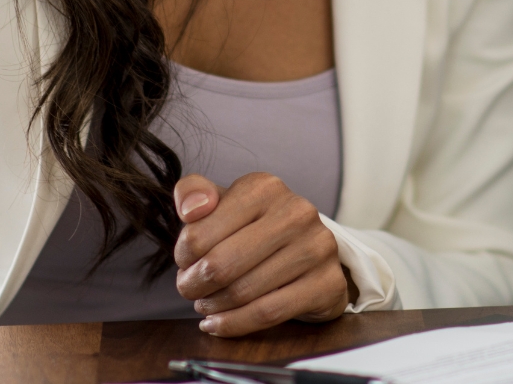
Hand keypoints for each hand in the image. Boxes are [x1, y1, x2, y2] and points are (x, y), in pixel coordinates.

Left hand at [174, 171, 354, 335]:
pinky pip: (269, 313)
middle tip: (188, 290)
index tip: (183, 263)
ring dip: (214, 305)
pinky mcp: (329, 283)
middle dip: (195, 284)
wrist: (311, 249)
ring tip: (204, 305)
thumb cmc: (256, 225)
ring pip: (245, 291)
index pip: (201, 230)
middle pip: (222, 263)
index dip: (183, 254)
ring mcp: (317, 247)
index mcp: (264, 187)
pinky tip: (219, 324)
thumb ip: (194, 193)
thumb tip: (189, 210)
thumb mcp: (224, 200)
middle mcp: (295, 212)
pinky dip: (236, 324)